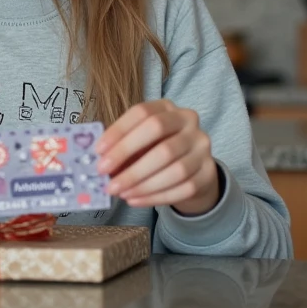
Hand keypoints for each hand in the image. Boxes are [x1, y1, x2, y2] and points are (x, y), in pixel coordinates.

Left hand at [96, 100, 219, 215]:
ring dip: (140, 182)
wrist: (192, 168)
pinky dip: (155, 196)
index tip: (98, 151)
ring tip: (119, 191)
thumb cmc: (156, 149)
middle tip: (105, 174)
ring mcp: (202, 147)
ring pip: (172, 165)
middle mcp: (189, 122)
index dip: (119, 130)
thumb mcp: (140, 141)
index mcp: (167, 107)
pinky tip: (135, 200)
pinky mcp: (208, 173)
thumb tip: (99, 161)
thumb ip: (121, 146)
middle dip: (127, 154)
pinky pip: (182, 188)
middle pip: (158, 133)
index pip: (142, 112)